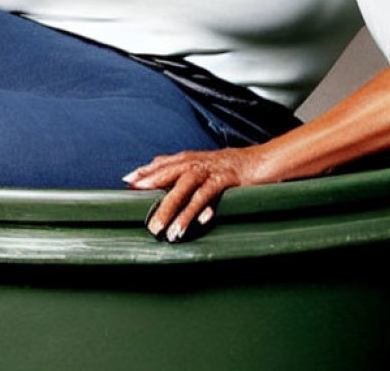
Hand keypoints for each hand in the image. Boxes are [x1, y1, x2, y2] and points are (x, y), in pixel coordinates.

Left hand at [122, 146, 264, 242]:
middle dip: (151, 190)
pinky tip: (191, 225)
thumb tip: (154, 174)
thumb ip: (179, 170)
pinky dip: (198, 210)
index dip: (144, 171)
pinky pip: (207, 196)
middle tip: (134, 207)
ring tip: (162, 230)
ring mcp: (210, 171)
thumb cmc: (229, 167)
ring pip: (185, 189)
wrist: (262, 160)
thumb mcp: (201, 166)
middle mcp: (195, 162)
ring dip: (172, 210)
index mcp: (188, 159)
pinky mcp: (226, 180)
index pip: (161, 164)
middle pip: (168, 175)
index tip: (127, 181)